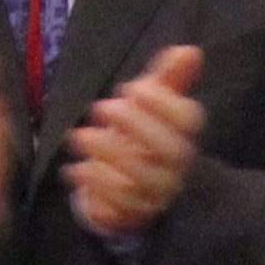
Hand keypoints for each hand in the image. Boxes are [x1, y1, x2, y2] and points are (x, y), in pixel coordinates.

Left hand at [64, 45, 205, 240]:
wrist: (139, 194)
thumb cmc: (144, 140)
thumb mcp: (154, 107)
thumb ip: (169, 79)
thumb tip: (189, 49)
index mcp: (184, 136)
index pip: (188, 120)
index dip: (163, 102)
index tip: (133, 88)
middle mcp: (176, 167)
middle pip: (171, 150)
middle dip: (136, 125)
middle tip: (100, 106)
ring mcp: (156, 194)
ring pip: (142, 178)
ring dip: (109, 153)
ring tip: (79, 136)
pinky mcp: (133, 215)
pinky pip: (120, 206)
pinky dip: (96, 186)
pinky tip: (75, 169)